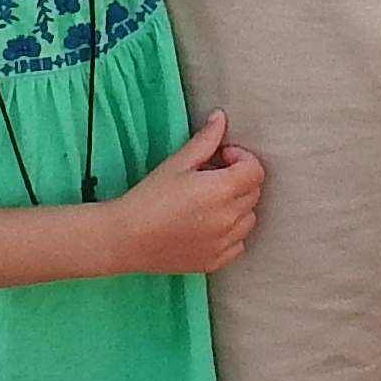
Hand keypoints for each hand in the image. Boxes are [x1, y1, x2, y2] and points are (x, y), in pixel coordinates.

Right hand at [117, 112, 266, 274]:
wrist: (125, 237)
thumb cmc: (148, 198)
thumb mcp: (177, 163)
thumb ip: (205, 141)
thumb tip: (220, 119)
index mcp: (221, 190)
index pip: (255, 171)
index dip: (242, 159)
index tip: (222, 158)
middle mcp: (228, 218)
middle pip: (253, 193)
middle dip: (238, 179)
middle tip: (211, 176)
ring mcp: (224, 243)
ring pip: (248, 219)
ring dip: (237, 207)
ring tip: (209, 202)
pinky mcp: (215, 261)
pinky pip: (238, 244)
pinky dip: (230, 234)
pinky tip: (208, 226)